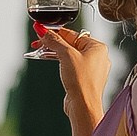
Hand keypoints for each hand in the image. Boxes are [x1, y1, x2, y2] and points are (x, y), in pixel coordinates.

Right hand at [29, 20, 113, 135]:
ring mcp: (91, 68)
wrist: (83, 105)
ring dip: (54, 52)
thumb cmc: (82, 82)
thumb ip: (54, 41)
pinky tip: (50, 60)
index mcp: (98, 47)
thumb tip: (43, 31)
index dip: (55, 32)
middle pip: (70, 44)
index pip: (72, 34)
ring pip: (70, 55)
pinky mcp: (84, 78)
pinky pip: (70, 65)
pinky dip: (60, 62)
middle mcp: (97, 57)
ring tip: (40, 51)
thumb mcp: (66, 55)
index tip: (41, 30)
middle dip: (53, 43)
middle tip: (38, 42)